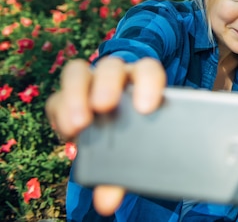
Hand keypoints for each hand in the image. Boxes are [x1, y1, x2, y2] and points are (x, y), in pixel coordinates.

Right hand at [45, 56, 166, 214]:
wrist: (121, 141)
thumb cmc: (138, 140)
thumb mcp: (138, 155)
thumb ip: (126, 175)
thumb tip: (106, 203)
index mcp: (145, 81)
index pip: (149, 70)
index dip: (149, 84)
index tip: (146, 108)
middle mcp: (118, 76)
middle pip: (111, 67)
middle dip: (106, 85)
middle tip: (104, 107)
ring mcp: (90, 82)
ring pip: (77, 73)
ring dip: (74, 96)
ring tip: (77, 125)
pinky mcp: (66, 97)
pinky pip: (56, 98)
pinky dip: (58, 114)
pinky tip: (66, 133)